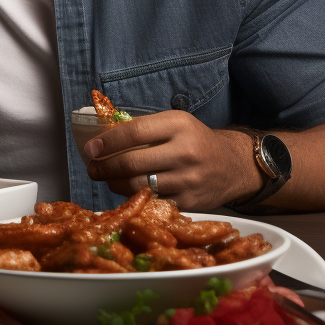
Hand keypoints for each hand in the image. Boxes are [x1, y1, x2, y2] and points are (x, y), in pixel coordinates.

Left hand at [82, 110, 263, 209]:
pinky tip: (126, 190)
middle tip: (92, 168)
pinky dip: (134, 197)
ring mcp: (188, 180)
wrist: (234, 165)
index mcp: (178, 125)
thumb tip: (102, 137)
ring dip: (114, 183)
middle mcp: (185, 152)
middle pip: (131, 162)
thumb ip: (143, 128)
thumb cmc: (196, 140)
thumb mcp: (175, 123)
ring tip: (105, 178)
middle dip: (104, 167)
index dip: (107, 142)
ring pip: (137, 185)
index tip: (90, 149)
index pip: (133, 132)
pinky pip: (151, 202)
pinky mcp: (189, 202)